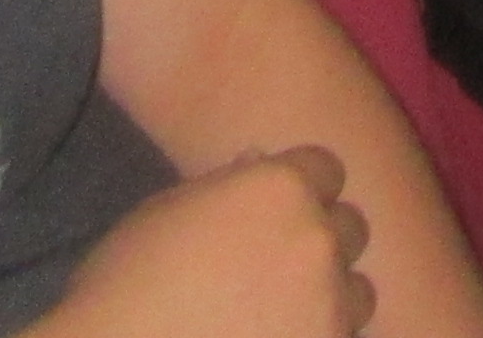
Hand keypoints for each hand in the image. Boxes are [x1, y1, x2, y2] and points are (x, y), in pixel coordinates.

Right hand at [45, 146, 369, 337]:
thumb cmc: (125, 285)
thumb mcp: (167, 211)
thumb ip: (227, 184)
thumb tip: (258, 161)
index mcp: (279, 189)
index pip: (326, 168)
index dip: (302, 188)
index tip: (278, 211)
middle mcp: (317, 241)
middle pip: (350, 227)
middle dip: (319, 239)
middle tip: (277, 266)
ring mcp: (329, 307)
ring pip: (357, 291)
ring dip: (330, 295)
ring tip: (282, 311)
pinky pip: (341, 336)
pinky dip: (316, 333)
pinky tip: (274, 334)